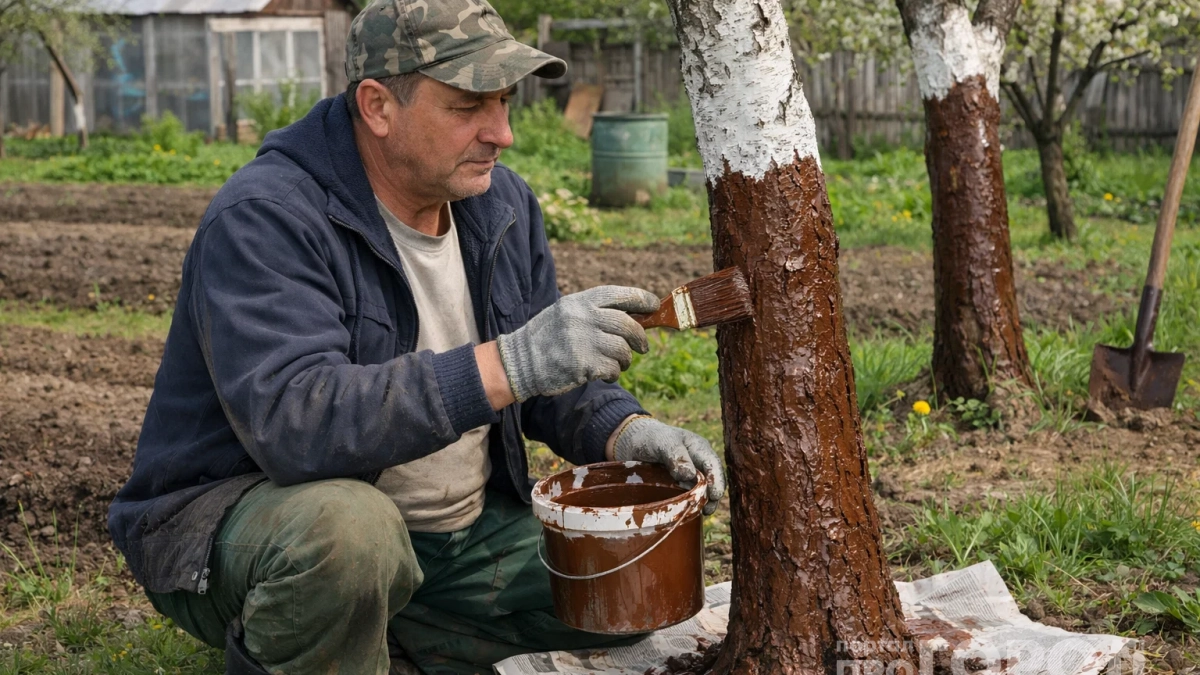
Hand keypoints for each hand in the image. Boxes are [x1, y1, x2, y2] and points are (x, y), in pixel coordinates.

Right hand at [496, 286, 659, 401]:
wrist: (520, 361)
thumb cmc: (548, 337)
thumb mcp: (567, 312)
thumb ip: (595, 312)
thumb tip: (634, 317)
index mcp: (580, 301)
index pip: (619, 295)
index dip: (641, 299)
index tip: (654, 305)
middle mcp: (583, 317)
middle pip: (627, 324)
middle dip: (640, 337)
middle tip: (642, 347)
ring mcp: (583, 341)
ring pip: (622, 349)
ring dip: (625, 359)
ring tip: (618, 363)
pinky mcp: (583, 364)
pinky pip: (612, 368)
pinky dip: (613, 373)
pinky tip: (604, 374)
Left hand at [613, 417, 725, 514]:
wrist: (633, 444)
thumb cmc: (651, 438)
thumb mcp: (663, 442)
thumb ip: (676, 455)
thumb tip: (690, 475)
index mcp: (699, 449)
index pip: (713, 465)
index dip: (717, 480)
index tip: (714, 495)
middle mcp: (698, 464)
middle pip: (712, 482)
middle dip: (712, 496)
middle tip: (707, 510)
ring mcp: (689, 478)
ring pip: (701, 492)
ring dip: (701, 503)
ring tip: (699, 513)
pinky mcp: (679, 489)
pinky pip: (687, 499)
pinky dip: (688, 506)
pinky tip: (686, 513)